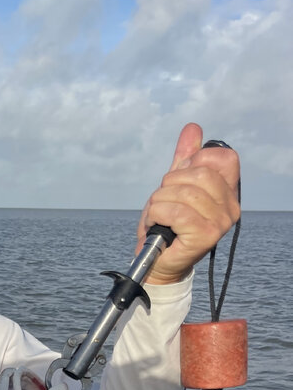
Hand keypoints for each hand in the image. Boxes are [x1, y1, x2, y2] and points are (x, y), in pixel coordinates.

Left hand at [137, 123, 240, 285]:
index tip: (181, 178)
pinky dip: (157, 215)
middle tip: (163, 203)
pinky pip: (176, 212)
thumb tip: (193, 128)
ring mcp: (221, 222)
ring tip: (158, 216)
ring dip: (159, 202)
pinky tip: (157, 225)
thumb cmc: (167, 225)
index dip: (197, 161)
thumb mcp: (174, 186)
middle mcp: (231, 206)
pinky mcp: (206, 236)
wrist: (157, 261)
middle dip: (169, 184)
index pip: (224, 158)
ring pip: (184, 192)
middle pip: (199, 173)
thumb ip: (184, 159)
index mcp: (228, 191)